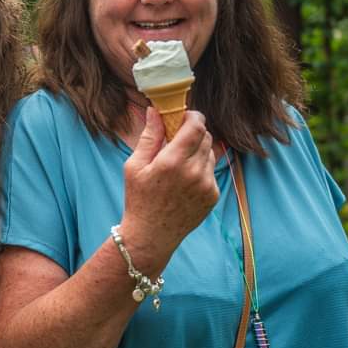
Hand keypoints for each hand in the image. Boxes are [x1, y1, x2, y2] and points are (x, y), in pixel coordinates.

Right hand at [118, 108, 218, 272]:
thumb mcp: (135, 166)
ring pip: (210, 153)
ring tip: (179, 163)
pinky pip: (211, 171)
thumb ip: (149, 136)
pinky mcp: (212, 195)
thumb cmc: (138, 199)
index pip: (196, 126)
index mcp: (172, 162)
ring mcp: (206, 185)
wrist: (151, 236)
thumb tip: (155, 111)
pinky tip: (184, 180)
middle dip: (194, 133)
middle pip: (206, 137)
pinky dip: (200, 168)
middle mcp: (193, 172)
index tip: (184, 117)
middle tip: (178, 140)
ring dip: (198, 150)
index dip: (193, 117)